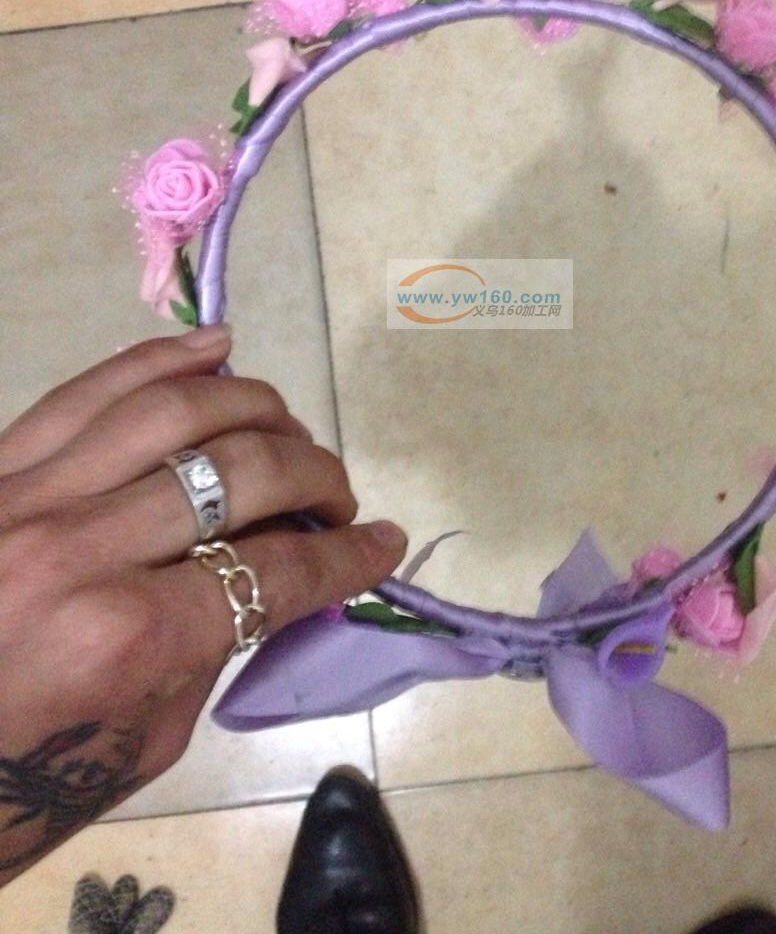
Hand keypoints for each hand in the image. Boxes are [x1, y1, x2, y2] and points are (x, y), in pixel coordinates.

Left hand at [0, 326, 406, 885]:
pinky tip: (216, 348)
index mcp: (124, 639)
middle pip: (240, 473)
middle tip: (337, 499)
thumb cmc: (25, 782)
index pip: (275, 572)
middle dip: (316, 477)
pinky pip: (88, 390)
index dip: (346, 557)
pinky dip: (161, 360)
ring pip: (173, 409)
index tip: (384, 542)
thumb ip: (217, 642)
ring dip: (256, 408)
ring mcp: (24, 497)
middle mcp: (78, 550)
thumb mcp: (145, 739)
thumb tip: (281, 569)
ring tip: (289, 430)